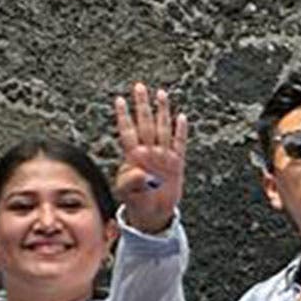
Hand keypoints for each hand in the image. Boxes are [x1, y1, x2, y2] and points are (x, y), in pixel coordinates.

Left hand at [110, 81, 188, 234]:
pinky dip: (180, 131)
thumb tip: (139, 172)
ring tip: (161, 95)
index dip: (124, 116)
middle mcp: (148, 152)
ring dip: (161, 112)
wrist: (153, 212)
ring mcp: (163, 156)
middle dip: (143, 105)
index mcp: (134, 157)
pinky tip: (181, 118)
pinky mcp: (176, 164)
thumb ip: (131, 180)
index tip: (119, 100)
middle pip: (145, 123)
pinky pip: (179, 144)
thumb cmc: (136, 200)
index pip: (128, 131)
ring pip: (162, 129)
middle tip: (140, 87)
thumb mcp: (127, 192)